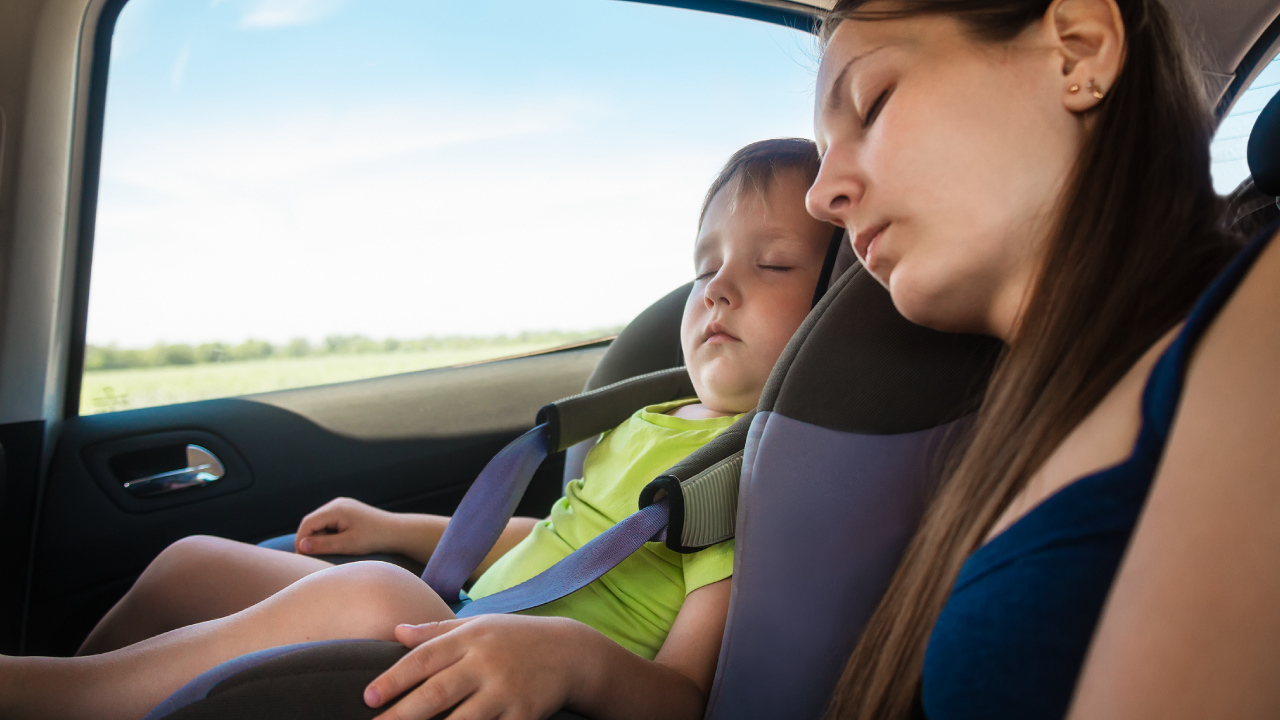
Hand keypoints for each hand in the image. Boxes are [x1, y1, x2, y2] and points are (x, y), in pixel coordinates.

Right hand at [295, 497, 402, 555]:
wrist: (397, 531)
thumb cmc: (374, 538)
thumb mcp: (347, 544)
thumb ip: (323, 544)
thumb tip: (301, 546)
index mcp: (335, 509)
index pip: (308, 523)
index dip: (301, 540)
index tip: (301, 558)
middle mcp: (337, 504)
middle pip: (312, 521)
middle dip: (308, 539)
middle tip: (311, 557)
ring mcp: (343, 506)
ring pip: (320, 522)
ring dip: (318, 537)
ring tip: (325, 552)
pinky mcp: (348, 511)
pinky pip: (330, 522)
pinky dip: (327, 533)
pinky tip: (335, 544)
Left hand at [364, 615, 591, 719]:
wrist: (571, 652)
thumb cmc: (516, 638)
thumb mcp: (479, 625)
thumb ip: (437, 631)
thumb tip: (396, 632)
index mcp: (471, 638)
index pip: (425, 658)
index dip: (395, 678)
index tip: (369, 697)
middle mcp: (486, 663)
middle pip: (437, 693)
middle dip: (402, 714)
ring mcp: (506, 691)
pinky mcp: (524, 715)